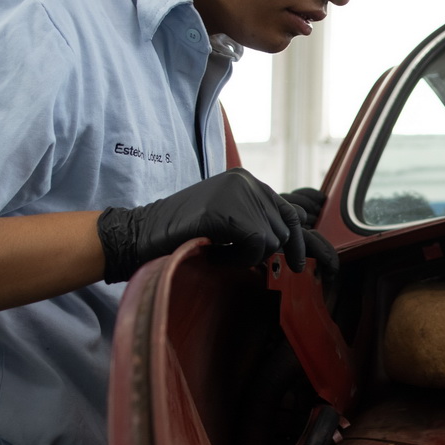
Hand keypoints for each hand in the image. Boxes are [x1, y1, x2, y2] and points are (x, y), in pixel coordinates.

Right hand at [96, 169, 335, 282]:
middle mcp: (246, 181)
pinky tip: (216, 255)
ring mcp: (237, 193)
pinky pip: (255, 246)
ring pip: (271, 241)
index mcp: (247, 180)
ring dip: (247, 257)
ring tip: (219, 251)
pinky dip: (237, 260)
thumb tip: (300, 220)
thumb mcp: (228, 217)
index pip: (289, 212)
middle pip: (283, 231)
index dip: (296, 241)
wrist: (143, 232)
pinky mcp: (228, 211)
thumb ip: (259, 216)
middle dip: (262, 252)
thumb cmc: (185, 230)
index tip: (298, 265)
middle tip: (231, 254)